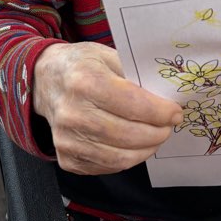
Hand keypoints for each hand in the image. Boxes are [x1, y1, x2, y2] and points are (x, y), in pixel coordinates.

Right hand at [33, 42, 183, 174]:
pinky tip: (134, 145)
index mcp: (85, 81)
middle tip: (169, 126)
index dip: (160, 112)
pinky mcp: (66, 158)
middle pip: (128, 135)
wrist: (45, 80)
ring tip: (156, 137)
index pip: (132, 104)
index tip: (175, 112)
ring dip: (146, 149)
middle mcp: (72, 112)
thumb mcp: (108, 54)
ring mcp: (67, 139)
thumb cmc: (82, 64)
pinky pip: (106, 167)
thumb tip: (167, 95)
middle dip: (158, 133)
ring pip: (119, 157)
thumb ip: (135, 73)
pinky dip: (127, 159)